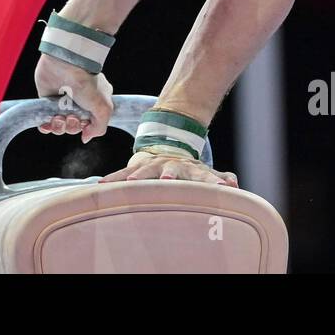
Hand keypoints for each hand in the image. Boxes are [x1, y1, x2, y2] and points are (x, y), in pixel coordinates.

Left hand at [34, 52, 113, 141]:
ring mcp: (62, 102)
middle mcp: (78, 103)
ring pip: (60, 126)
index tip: (85, 124)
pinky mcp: (47, 101)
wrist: (65, 65)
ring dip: (59, 127)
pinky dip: (46, 127)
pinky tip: (48, 124)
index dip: (86, 128)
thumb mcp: (104, 108)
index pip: (90, 124)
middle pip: (74, 127)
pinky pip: (45, 122)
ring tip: (59, 117)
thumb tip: (86, 137)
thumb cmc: (87, 83)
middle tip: (71, 116)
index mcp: (94, 103)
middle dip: (72, 126)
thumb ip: (99, 128)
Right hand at [99, 150, 238, 186]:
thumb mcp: (203, 171)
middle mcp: (170, 165)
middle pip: (171, 170)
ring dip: (138, 176)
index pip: (204, 176)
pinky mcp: (134, 168)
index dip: (212, 182)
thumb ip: (218, 178)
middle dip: (169, 175)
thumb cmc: (186, 169)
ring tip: (133, 182)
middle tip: (168, 179)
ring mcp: (151, 165)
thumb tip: (235, 182)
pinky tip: (100, 186)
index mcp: (190, 169)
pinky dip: (113, 180)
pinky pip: (122, 175)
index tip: (221, 187)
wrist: (163, 147)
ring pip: (144, 170)